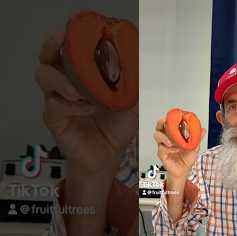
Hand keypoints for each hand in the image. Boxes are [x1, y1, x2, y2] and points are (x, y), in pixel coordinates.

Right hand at [35, 32, 137, 178]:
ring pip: (44, 76)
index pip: (69, 50)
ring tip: (79, 92)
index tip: (79, 31)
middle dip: (53, 46)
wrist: (109, 154)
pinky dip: (72, 105)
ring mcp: (57, 100)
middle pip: (48, 57)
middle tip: (62, 42)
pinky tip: (88, 109)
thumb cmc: (117, 126)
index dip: (70, 38)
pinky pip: (54, 105)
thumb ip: (134, 82)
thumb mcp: (131, 101)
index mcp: (82, 76)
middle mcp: (66, 83)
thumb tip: (143, 59)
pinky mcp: (54, 118)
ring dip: (62, 80)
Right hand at [154, 116, 205, 179]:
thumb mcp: (194, 146)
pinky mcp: (161, 153)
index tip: (176, 115)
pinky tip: (173, 150)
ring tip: (172, 142)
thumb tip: (203, 129)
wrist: (184, 170)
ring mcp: (163, 145)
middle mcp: (167, 138)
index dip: (171, 117)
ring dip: (164, 136)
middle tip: (166, 121)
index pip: (170, 122)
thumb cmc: (186, 158)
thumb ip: (197, 138)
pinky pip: (161, 148)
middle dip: (162, 121)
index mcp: (174, 134)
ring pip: (157, 135)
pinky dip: (167, 148)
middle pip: (160, 126)